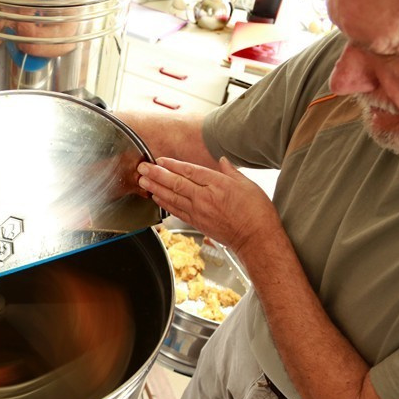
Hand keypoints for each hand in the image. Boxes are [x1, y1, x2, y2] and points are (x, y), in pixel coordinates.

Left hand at [137, 156, 280, 255]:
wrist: (256, 239)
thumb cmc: (256, 212)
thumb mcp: (247, 184)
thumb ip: (230, 171)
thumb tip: (222, 160)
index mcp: (218, 184)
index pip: (189, 171)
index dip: (172, 165)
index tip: (159, 160)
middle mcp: (205, 197)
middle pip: (176, 183)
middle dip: (156, 174)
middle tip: (142, 168)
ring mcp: (199, 211)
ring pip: (172, 197)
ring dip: (155, 188)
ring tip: (142, 181)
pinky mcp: (197, 223)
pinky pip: (176, 211)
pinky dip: (164, 203)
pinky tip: (156, 198)